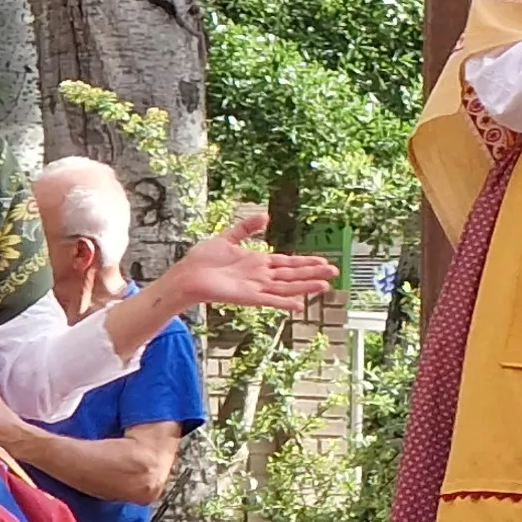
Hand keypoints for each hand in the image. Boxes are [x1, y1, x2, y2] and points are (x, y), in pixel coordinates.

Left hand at [159, 207, 340, 314]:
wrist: (186, 275)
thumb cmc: (203, 259)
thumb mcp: (227, 237)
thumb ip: (246, 228)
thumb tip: (265, 216)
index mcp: (258, 263)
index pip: (288, 262)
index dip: (306, 262)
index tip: (324, 261)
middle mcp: (261, 276)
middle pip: (293, 274)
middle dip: (314, 273)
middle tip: (335, 272)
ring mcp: (256, 287)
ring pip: (287, 287)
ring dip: (305, 286)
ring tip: (325, 286)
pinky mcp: (247, 297)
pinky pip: (269, 300)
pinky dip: (284, 302)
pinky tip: (299, 305)